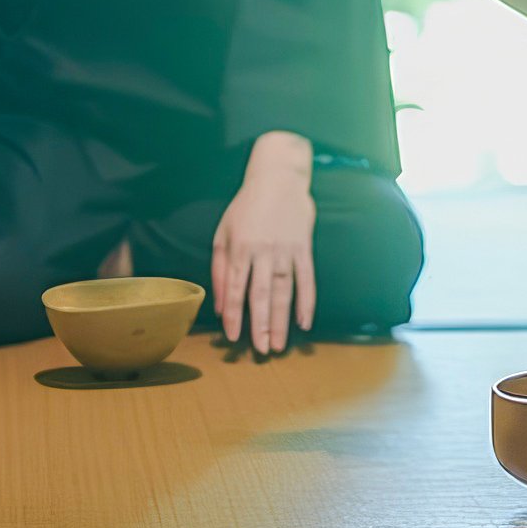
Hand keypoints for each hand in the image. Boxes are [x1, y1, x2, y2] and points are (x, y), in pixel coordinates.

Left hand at [212, 133, 315, 355]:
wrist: (278, 177)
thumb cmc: (246, 207)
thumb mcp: (223, 233)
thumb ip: (220, 269)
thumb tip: (219, 305)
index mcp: (239, 248)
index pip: (236, 288)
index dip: (235, 315)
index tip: (234, 338)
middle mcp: (263, 251)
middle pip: (261, 294)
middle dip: (261, 325)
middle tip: (262, 350)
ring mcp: (285, 249)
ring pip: (284, 290)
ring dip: (282, 319)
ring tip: (281, 345)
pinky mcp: (304, 247)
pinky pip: (307, 278)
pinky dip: (307, 301)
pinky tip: (305, 321)